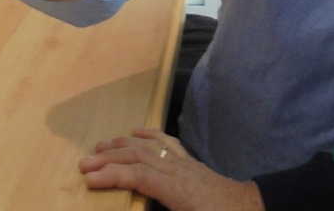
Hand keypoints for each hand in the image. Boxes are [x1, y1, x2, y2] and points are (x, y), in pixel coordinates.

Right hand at [80, 127, 263, 210]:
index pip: (138, 176)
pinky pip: (167, 142)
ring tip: (99, 147)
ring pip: (150, 146)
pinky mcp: (191, 163)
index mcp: (178, 190)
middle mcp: (180, 171)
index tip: (88, 180)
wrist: (249, 209)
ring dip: (123, 145)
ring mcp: (186, 164)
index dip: (112, 175)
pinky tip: (135, 131)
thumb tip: (139, 204)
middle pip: (139, 156)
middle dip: (110, 158)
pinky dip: (149, 134)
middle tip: (83, 164)